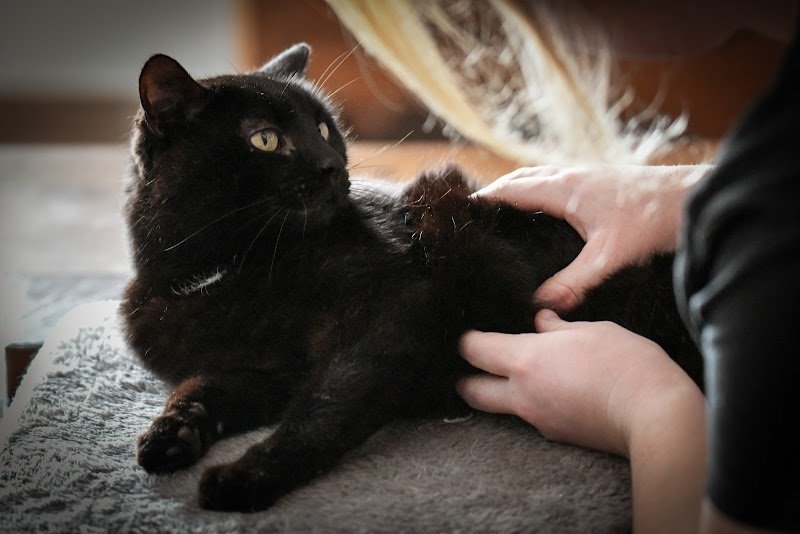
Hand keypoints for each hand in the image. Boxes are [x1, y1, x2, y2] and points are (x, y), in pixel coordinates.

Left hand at [458, 309, 700, 456]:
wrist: (657, 416)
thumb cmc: (628, 364)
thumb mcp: (593, 331)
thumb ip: (558, 328)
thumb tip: (541, 322)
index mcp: (526, 360)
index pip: (474, 350)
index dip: (467, 339)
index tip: (470, 333)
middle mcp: (524, 395)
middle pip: (472, 391)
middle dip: (466, 378)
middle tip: (475, 365)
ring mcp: (539, 419)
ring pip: (503, 408)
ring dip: (502, 392)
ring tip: (521, 374)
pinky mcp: (558, 436)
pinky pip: (534, 417)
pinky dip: (535, 403)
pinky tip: (556, 389)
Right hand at [475, 164, 709, 311]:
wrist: (692, 195)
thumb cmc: (654, 218)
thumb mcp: (611, 255)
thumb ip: (576, 281)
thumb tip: (542, 306)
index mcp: (563, 188)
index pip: (510, 189)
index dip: (482, 200)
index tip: (458, 213)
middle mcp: (569, 176)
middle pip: (518, 180)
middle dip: (492, 195)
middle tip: (470, 217)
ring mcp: (584, 176)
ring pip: (537, 178)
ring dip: (513, 191)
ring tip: (496, 214)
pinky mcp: (597, 182)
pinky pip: (554, 182)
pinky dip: (536, 192)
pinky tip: (540, 214)